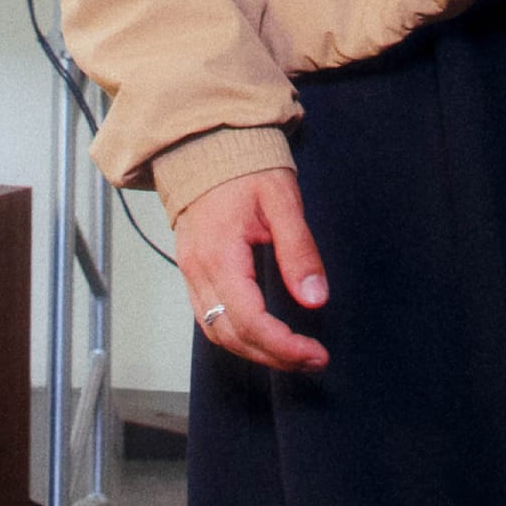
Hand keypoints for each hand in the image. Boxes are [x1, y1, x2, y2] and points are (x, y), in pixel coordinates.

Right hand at [174, 166, 329, 371]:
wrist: (206, 146)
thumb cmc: (244, 167)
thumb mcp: (282, 201)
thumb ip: (299, 251)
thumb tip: (315, 299)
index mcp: (219, 255)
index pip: (249, 320)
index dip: (283, 345)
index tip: (315, 353)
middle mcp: (198, 271)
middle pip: (231, 335)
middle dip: (274, 356)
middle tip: (313, 359)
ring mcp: (190, 273)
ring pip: (217, 333)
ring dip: (255, 352)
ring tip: (294, 355)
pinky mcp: (192, 272)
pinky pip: (209, 318)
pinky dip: (238, 336)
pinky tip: (265, 337)